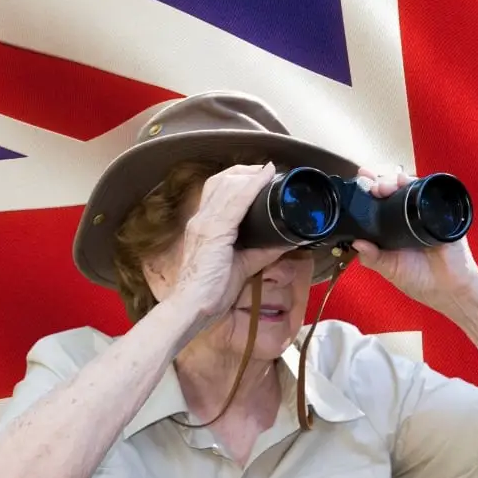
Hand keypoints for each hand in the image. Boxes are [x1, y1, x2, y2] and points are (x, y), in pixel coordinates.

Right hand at [172, 163, 289, 321]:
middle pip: (221, 181)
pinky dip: (251, 187)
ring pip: (227, 185)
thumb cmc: (212, 290)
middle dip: (244, 171)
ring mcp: (205, 223)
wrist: (193, 307)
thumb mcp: (242, 265)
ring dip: (249, 174)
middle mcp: (201, 219)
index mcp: (203, 225)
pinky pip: (234, 202)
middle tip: (266, 170)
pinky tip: (263, 178)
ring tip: (267, 170)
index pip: (217, 190)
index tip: (259, 174)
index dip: (237, 178)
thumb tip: (284, 242)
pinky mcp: (214, 231)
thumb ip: (261, 252)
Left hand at [350, 167, 477, 313]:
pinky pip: (429, 192)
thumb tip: (356, 243)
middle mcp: (407, 219)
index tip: (360, 180)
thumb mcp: (390, 270)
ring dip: (395, 180)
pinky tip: (405, 181)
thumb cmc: (421, 281)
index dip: (368, 191)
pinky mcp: (442, 213)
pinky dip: (417, 183)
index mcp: (392, 230)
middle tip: (370, 182)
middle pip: (392, 190)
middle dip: (379, 181)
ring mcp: (425, 214)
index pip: (379, 204)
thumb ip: (373, 258)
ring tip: (385, 185)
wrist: (449, 290)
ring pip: (409, 187)